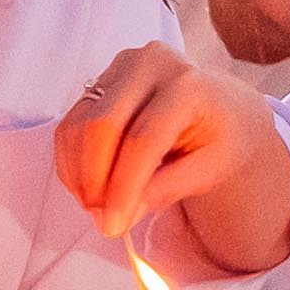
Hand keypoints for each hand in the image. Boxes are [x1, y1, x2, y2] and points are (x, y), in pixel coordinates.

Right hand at [50, 43, 289, 254]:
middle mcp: (150, 64)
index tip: (113, 226)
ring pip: (79, 124)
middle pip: (101, 125)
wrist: (219, 105)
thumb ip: (165, 190)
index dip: (123, 186)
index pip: (143, 139)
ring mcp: (120, 67)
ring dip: (78, 173)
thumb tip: (119, 217)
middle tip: (100, 218)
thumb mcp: (207, 170)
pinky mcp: (99, 79)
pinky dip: (71, 160)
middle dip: (94, 179)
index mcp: (188, 85)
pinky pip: (70, 123)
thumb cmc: (220, 138)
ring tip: (96, 205)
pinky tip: (87, 186)